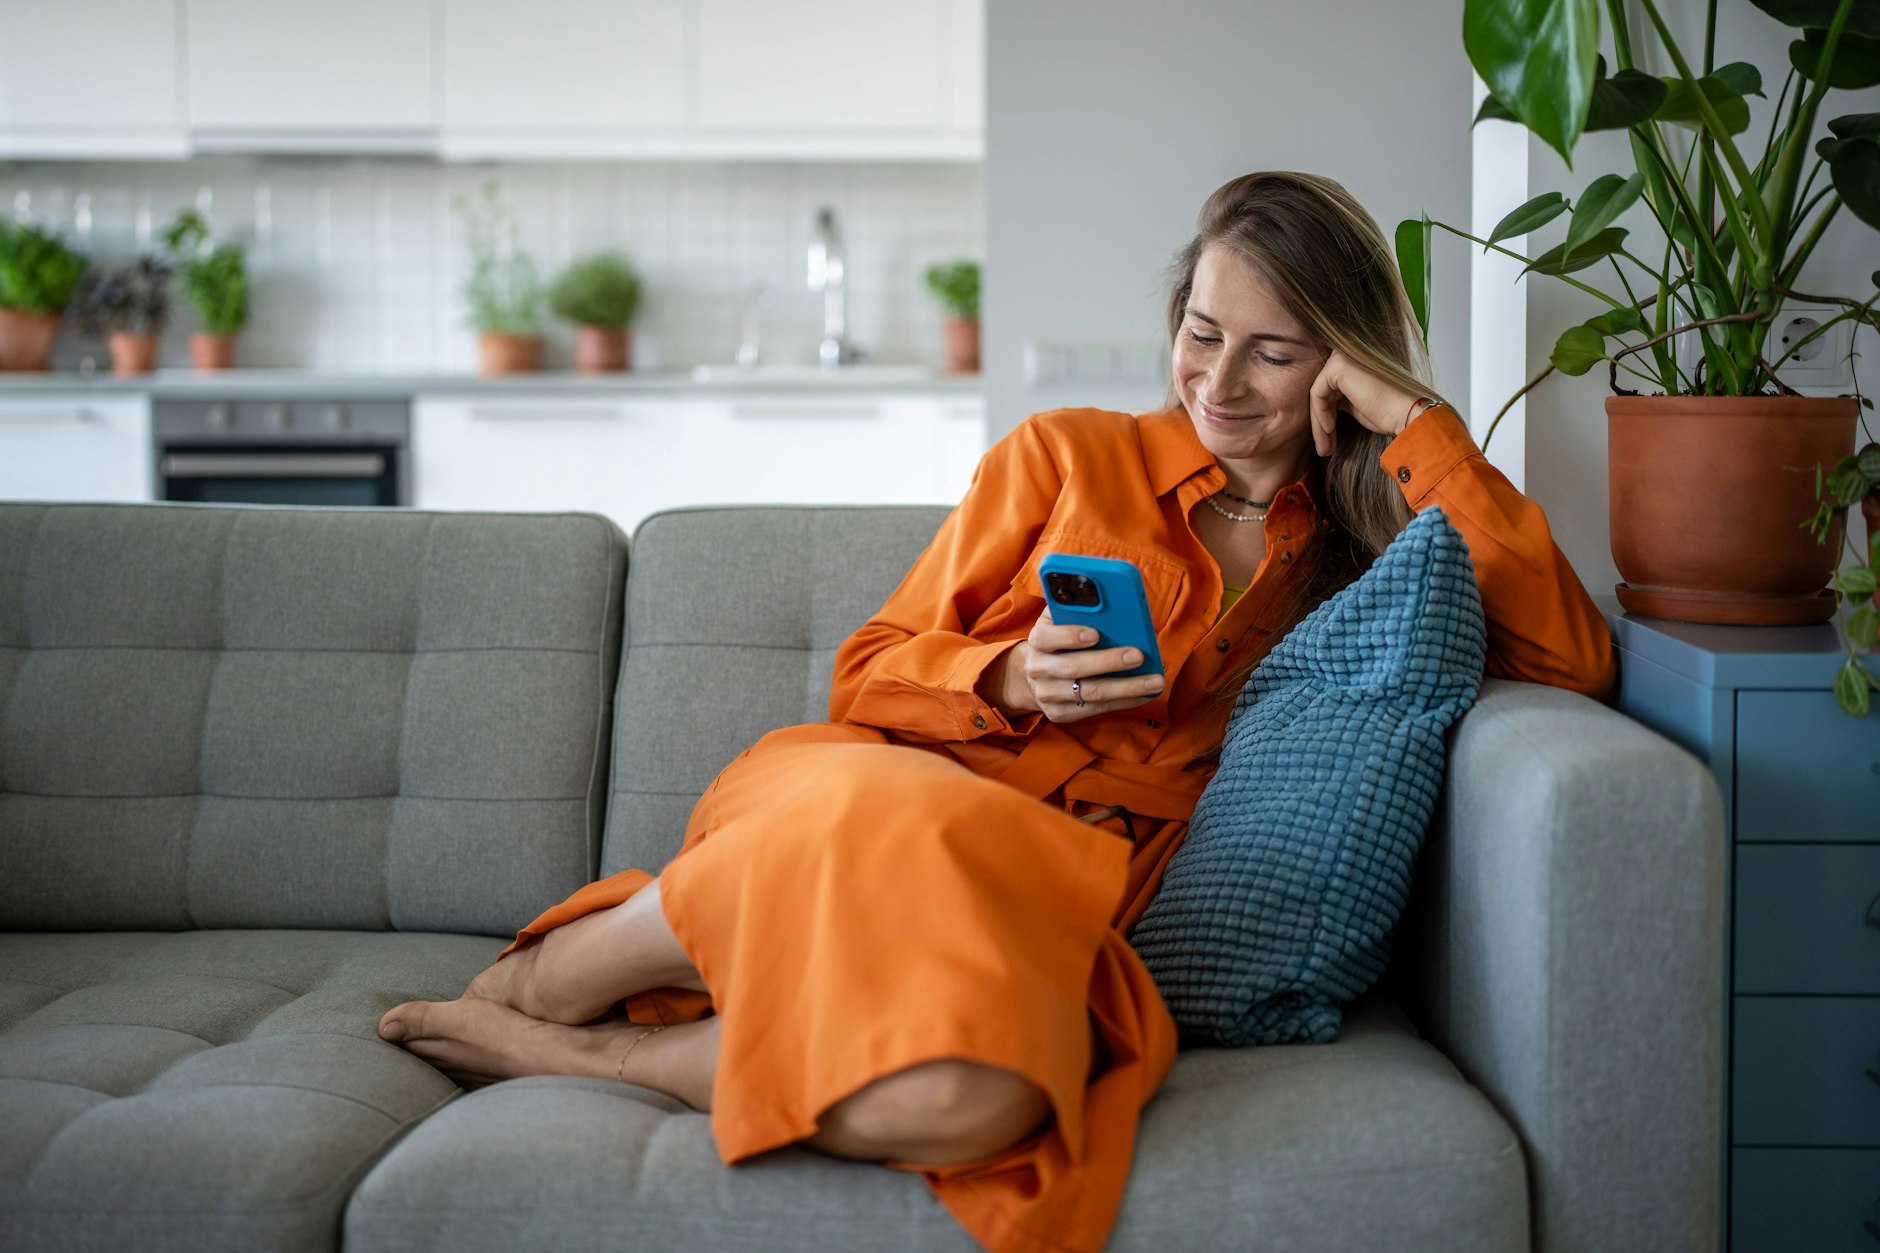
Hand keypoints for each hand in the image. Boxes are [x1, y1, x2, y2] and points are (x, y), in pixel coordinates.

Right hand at [984, 608, 1164, 723]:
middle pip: (1073, 667)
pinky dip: (1124, 702)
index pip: (1047, 636)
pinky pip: (1096, 709)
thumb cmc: (1060, 640)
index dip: (1070, 635)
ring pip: (1090, 693)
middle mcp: (1038, 668)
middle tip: (1138, 655)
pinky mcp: (1060, 714)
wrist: (1036, 676)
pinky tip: (1145, 694)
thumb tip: (1113, 601)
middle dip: (1109, 661)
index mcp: (1038, 639)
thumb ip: (1078, 609)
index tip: (1096, 633)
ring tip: (1154, 681)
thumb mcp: (1061, 620)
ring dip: (1126, 688)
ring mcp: (1048, 694)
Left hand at [1307, 349, 1422, 456]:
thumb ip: (1339, 400)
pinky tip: (1331, 429)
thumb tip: (1320, 410)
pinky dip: (1320, 414)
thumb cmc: (1388, 412)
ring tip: (1325, 449)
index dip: (1325, 418)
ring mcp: (1342, 358)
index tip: (1328, 443)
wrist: (1407, 414)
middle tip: (1324, 450)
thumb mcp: (1356, 404)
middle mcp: (1345, 354)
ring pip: (1317, 396)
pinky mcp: (1338, 366)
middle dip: (1321, 425)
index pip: (1328, 392)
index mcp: (1350, 363)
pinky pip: (1317, 394)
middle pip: (1321, 394)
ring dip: (1319, 425)